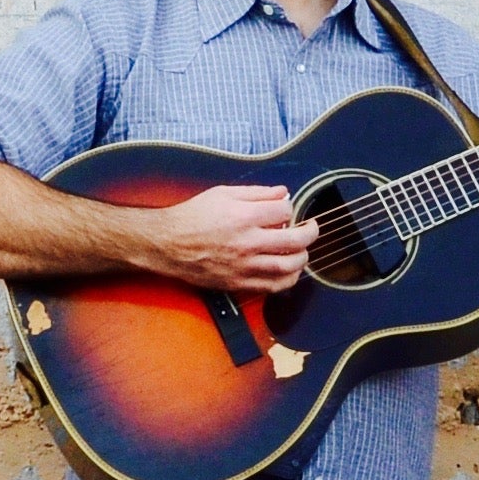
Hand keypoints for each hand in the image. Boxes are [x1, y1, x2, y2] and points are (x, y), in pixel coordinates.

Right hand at [130, 183, 314, 295]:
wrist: (167, 244)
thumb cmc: (192, 216)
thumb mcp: (223, 194)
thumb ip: (256, 193)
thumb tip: (283, 193)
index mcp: (244, 216)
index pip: (284, 210)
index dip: (290, 206)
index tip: (286, 208)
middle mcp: (247, 242)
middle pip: (295, 240)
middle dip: (310, 233)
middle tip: (311, 228)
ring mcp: (244, 266)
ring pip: (289, 267)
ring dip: (302, 258)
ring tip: (302, 250)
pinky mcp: (239, 283)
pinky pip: (273, 286)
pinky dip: (288, 279)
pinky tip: (290, 271)